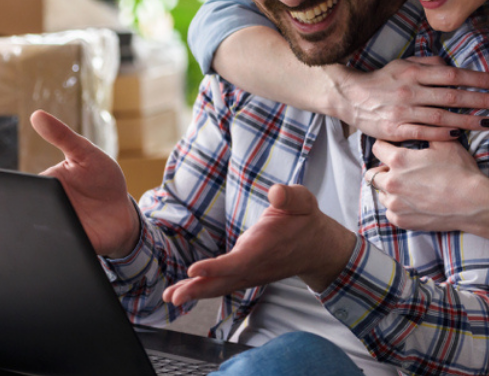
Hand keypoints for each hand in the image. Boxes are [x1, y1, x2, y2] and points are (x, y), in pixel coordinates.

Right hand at [30, 110, 139, 257]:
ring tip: (53, 225)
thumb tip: (37, 115)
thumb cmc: (103, 179)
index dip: (20, 191)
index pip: (25, 189)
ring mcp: (59, 229)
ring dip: (43, 231)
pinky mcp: (71, 247)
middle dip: (29, 213)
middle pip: (29, 213)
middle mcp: (47, 209)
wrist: (123, 214)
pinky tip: (65, 244)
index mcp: (46, 186)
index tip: (22, 190)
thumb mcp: (85, 153)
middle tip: (38, 208)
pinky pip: (59, 250)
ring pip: (40, 233)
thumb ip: (63, 136)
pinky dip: (59, 248)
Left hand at [161, 184, 354, 305]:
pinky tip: (185, 291)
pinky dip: (203, 289)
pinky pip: (222, 285)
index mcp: (265, 247)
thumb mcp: (303, 201)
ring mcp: (250, 273)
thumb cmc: (305, 220)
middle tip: (173, 295)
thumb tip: (277, 192)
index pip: (239, 261)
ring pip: (220, 286)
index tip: (194, 270)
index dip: (216, 268)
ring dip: (195, 292)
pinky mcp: (246, 275)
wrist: (318, 248)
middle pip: (224, 281)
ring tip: (171, 296)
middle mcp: (255, 265)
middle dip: (198, 288)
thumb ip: (290, 196)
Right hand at [325, 56, 488, 141]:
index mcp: (413, 73)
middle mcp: (410, 91)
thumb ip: (427, 64)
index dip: (477, 78)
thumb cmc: (380, 80)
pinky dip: (441, 135)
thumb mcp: (402, 65)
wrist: (350, 97)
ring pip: (441, 117)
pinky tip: (458, 136)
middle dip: (480, 99)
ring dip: (467, 120)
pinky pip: (422, 133)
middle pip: (451, 95)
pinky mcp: (395, 129)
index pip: (452, 74)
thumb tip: (450, 65)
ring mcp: (402, 111)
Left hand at [368, 140, 488, 238]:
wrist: (473, 204)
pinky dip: (397, 207)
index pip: (376, 148)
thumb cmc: (461, 172)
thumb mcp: (445, 144)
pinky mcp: (401, 220)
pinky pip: (389, 212)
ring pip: (380, 194)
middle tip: (399, 171)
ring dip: (389, 190)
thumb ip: (426, 134)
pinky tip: (410, 203)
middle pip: (373, 173)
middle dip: (383, 170)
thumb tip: (420, 127)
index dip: (385, 146)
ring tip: (406, 188)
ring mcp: (395, 204)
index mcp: (398, 160)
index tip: (391, 149)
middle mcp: (391, 182)